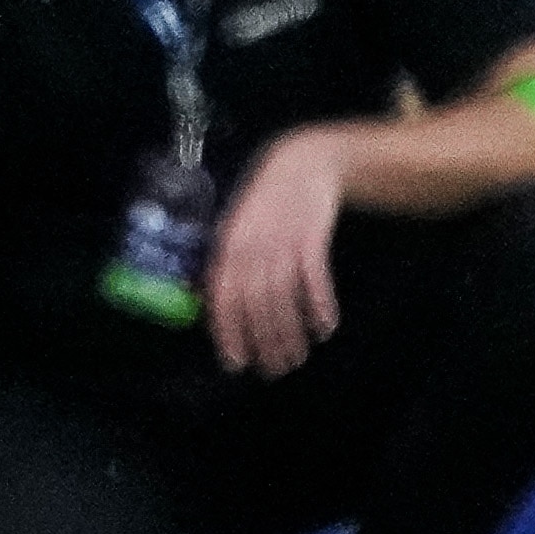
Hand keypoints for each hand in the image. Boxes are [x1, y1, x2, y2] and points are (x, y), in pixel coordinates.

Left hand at [206, 127, 347, 377]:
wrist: (300, 164)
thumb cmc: (265, 205)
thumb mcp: (238, 229)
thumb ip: (228, 263)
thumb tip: (209, 300)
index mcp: (228, 245)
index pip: (222, 295)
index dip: (227, 330)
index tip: (234, 362)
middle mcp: (251, 245)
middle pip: (254, 302)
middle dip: (263, 341)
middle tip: (274, 369)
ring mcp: (281, 241)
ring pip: (283, 295)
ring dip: (290, 331)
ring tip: (297, 356)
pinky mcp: (311, 236)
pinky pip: (314, 276)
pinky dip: (319, 303)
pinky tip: (325, 326)